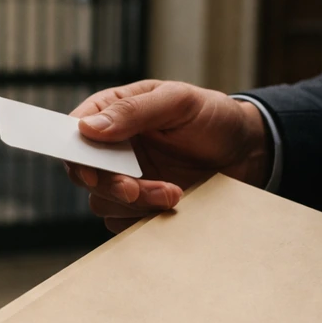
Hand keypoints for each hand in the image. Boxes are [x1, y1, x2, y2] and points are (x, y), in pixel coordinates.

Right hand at [64, 79, 270, 232]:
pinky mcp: (138, 205)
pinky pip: (122, 222)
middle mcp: (113, 147)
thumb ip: (134, 111)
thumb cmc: (213, 117)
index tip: (90, 170)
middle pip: (84, 173)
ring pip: (103, 202)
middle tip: (136, 190)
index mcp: (114, 113)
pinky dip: (144, 219)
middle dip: (109, 185)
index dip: (74, 152)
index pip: (74, 131)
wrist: (247, 153)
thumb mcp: (179, 101)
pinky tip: (175, 203)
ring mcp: (124, 178)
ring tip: (175, 193)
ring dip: (136, 204)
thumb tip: (88, 128)